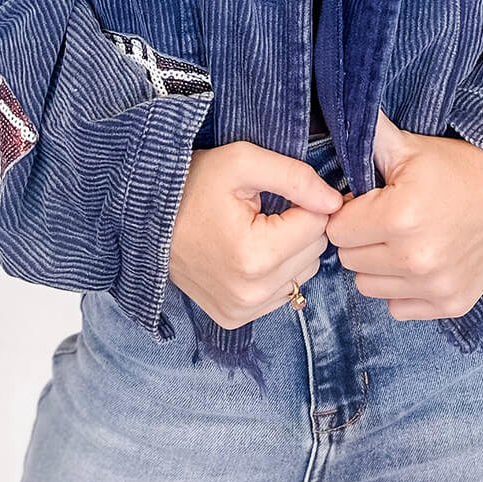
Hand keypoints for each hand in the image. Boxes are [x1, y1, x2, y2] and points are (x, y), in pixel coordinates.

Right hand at [170, 140, 343, 329]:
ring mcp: (242, 311)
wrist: (145, 217)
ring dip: (288, 250)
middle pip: (314, 252)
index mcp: (256, 257)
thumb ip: (296, 177)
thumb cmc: (192, 184)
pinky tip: (246, 252)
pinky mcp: (234, 318)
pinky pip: (281, 292)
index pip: (318, 225)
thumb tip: (336, 201)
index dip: (303, 201)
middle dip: (297, 226)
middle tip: (261, 211)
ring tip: (252, 231)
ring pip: (302, 273)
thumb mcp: (243, 162)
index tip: (277, 193)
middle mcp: (251, 293)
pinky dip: (273, 271)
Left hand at [325, 109, 482, 320]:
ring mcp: (435, 286)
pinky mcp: (452, 304)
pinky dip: (402, 288)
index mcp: (400, 217)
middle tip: (388, 218)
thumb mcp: (409, 146)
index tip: (371, 201)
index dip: (349, 211)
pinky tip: (419, 262)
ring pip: (368, 286)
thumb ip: (367, 134)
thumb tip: (340, 107)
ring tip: (403, 239)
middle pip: (349, 259)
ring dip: (378, 265)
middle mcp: (416, 259)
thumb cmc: (459, 167)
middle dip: (361, 237)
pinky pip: (397, 308)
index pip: (337, 229)